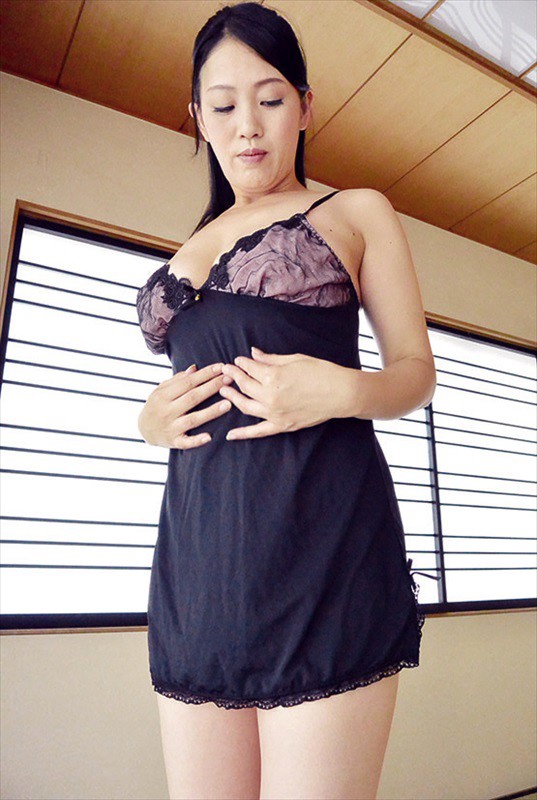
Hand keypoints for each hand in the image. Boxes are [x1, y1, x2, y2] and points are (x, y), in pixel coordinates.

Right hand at [138, 363, 233, 448]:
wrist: (143, 430)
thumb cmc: (157, 406)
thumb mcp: (161, 390)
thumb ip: (178, 380)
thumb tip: (194, 368)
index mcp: (163, 395)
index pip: (188, 382)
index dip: (205, 374)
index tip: (221, 367)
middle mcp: (167, 411)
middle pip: (193, 397)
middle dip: (212, 387)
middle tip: (230, 379)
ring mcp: (170, 427)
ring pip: (193, 419)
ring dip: (211, 412)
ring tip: (228, 404)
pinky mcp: (174, 442)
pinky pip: (186, 442)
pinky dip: (197, 440)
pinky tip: (209, 437)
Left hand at [219, 347, 350, 439]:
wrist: (341, 393)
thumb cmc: (321, 372)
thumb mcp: (294, 359)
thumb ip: (270, 359)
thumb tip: (253, 354)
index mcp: (273, 377)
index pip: (249, 368)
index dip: (241, 363)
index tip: (237, 360)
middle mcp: (270, 396)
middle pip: (244, 385)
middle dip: (233, 376)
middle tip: (226, 371)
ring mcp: (274, 413)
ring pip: (245, 406)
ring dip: (232, 397)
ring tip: (224, 391)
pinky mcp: (282, 425)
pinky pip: (258, 431)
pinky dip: (243, 434)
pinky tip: (230, 435)